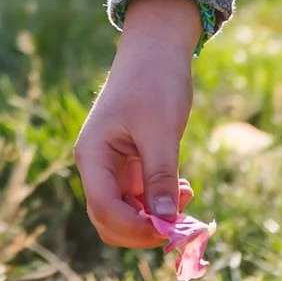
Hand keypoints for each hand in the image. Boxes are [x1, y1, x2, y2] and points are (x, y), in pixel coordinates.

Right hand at [73, 0, 201, 248]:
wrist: (158, 49)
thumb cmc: (155, 83)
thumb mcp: (161, 131)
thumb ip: (160, 177)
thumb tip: (166, 222)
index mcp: (93, 156)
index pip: (105, 209)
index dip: (135, 228)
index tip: (170, 229)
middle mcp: (98, 167)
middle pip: (111, 220)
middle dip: (144, 230)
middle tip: (181, 225)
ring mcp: (115, 168)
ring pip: (129, 213)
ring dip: (156, 218)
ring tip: (188, 202)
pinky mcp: (133, 164)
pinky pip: (143, 198)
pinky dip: (162, 202)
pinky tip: (185, 190)